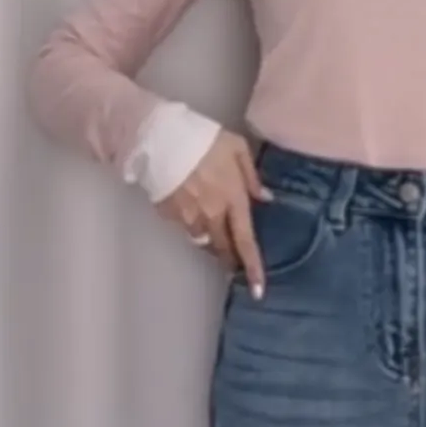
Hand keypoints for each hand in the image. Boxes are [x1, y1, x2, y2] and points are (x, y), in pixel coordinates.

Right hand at [154, 129, 273, 298]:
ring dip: (209, 237)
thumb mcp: (237, 147)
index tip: (258, 290)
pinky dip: (189, 220)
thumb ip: (252, 177)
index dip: (253, 268)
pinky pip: (183, 225)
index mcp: (232, 199)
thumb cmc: (203, 138)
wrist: (159, 136)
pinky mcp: (168, 214)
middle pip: (223, 249)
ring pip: (202, 240)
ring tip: (209, 222)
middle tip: (233, 260)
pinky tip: (187, 202)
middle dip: (229, 257)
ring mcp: (188, 217)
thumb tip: (266, 198)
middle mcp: (211, 215)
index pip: (245, 242)